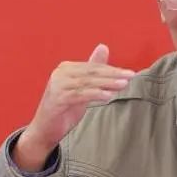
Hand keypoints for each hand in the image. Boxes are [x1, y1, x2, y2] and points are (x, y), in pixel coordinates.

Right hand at [13, 44, 134, 170]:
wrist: (45, 129)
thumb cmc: (65, 108)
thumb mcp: (82, 87)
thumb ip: (92, 68)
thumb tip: (103, 47)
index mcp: (67, 68)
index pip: (94, 67)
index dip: (113, 70)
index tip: (129, 73)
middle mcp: (61, 73)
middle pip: (91, 73)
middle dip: (113, 75)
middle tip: (130, 76)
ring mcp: (58, 85)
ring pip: (87, 83)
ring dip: (107, 83)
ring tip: (123, 85)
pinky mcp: (57, 98)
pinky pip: (80, 94)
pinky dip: (95, 94)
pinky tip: (108, 95)